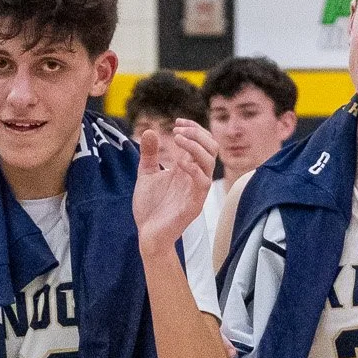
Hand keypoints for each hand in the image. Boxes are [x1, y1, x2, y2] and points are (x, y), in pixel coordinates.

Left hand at [133, 119, 216, 256]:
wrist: (148, 234)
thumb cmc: (150, 207)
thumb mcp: (146, 174)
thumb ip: (149, 154)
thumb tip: (150, 130)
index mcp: (187, 169)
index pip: (201, 142)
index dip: (193, 128)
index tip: (177, 122)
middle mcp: (195, 177)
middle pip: (211, 148)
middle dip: (197, 134)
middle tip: (177, 131)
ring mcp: (196, 190)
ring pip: (210, 162)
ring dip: (195, 146)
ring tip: (177, 139)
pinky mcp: (194, 204)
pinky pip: (203, 183)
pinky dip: (194, 169)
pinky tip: (179, 163)